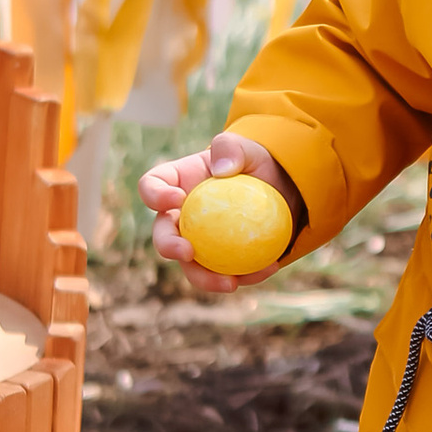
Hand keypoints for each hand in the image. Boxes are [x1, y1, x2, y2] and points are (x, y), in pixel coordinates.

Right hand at [136, 131, 295, 296]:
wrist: (280, 190)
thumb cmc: (255, 164)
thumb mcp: (249, 149)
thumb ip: (232, 149)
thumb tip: (222, 169)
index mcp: (176, 184)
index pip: (152, 186)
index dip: (154, 195)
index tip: (176, 199)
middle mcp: (180, 217)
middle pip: (162, 235)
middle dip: (168, 247)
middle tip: (187, 253)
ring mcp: (199, 242)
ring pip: (191, 267)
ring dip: (205, 279)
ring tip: (231, 283)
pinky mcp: (221, 260)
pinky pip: (227, 272)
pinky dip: (247, 275)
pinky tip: (268, 268)